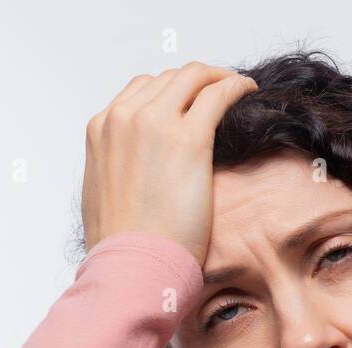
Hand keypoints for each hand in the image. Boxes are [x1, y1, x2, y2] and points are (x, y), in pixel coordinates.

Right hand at [81, 62, 258, 264]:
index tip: (191, 102)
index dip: (172, 92)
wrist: (132, 266)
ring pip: (194, 77)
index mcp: (102, 130)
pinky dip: (236, 86)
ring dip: (218, 78)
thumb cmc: (122, 246)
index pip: (141, 90)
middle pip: (169, 78)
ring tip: (237, 90)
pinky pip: (219, 93)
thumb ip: (118, 168)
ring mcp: (155, 123)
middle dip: (197, 81)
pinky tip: (249, 92)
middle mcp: (125, 117)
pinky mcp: (188, 139)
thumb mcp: (104, 195)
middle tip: (220, 92)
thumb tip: (137, 170)